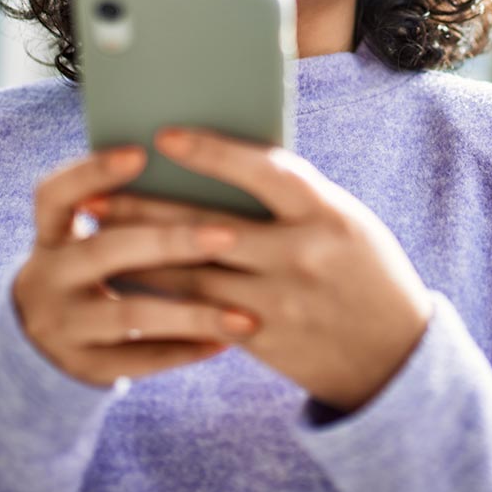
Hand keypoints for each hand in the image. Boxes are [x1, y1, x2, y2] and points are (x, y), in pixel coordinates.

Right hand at [12, 146, 261, 387]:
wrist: (42, 350)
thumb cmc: (95, 268)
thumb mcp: (87, 237)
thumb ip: (128, 208)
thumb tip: (206, 165)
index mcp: (50, 233)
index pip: (57, 193)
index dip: (93, 171)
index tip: (141, 152)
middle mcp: (47, 277)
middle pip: (106, 249)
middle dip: (170, 240)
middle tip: (229, 235)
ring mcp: (63, 327)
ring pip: (131, 314)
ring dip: (193, 311)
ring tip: (248, 313)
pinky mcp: (86, 368)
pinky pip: (143, 359)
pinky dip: (189, 348)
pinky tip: (230, 338)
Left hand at [92, 129, 433, 412]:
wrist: (394, 355)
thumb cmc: (364, 267)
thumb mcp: (343, 219)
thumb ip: (290, 197)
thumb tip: (219, 167)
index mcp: (326, 211)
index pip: (263, 171)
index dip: (213, 152)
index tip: (165, 136)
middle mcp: (301, 255)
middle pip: (208, 228)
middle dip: (146, 210)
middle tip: (96, 195)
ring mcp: (280, 301)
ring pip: (193, 275)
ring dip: (139, 256)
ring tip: (98, 235)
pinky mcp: (263, 338)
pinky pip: (200, 313)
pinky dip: (160, 296)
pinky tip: (128, 281)